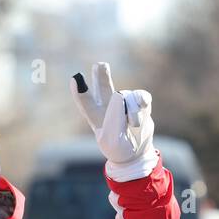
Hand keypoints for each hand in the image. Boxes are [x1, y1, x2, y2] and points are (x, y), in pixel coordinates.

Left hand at [70, 62, 157, 181]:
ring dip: (132, 111)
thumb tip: (121, 94)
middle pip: (102, 86)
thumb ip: (114, 117)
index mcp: (95, 116)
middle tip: (100, 65)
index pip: (85, 102)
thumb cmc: (119, 148)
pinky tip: (142, 110)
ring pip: (127, 96)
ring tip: (132, 125)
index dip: (80, 92)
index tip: (75, 78)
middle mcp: (108, 105)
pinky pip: (141, 96)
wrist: (135, 153)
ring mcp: (124, 102)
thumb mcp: (113, 138)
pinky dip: (143, 104)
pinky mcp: (139, 101)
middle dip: (101, 74)